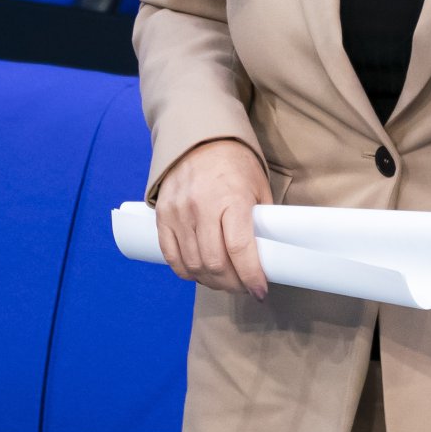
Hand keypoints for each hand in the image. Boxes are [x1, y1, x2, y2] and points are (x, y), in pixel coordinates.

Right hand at [153, 138, 270, 298]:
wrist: (198, 140)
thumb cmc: (235, 164)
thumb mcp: (257, 187)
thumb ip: (260, 220)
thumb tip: (268, 255)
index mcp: (232, 198)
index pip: (240, 249)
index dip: (251, 276)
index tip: (260, 291)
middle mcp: (202, 206)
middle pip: (215, 263)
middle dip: (232, 284)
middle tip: (243, 286)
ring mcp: (179, 212)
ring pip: (193, 265)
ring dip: (211, 281)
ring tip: (224, 281)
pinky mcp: (162, 215)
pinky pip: (171, 256)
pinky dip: (186, 271)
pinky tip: (200, 273)